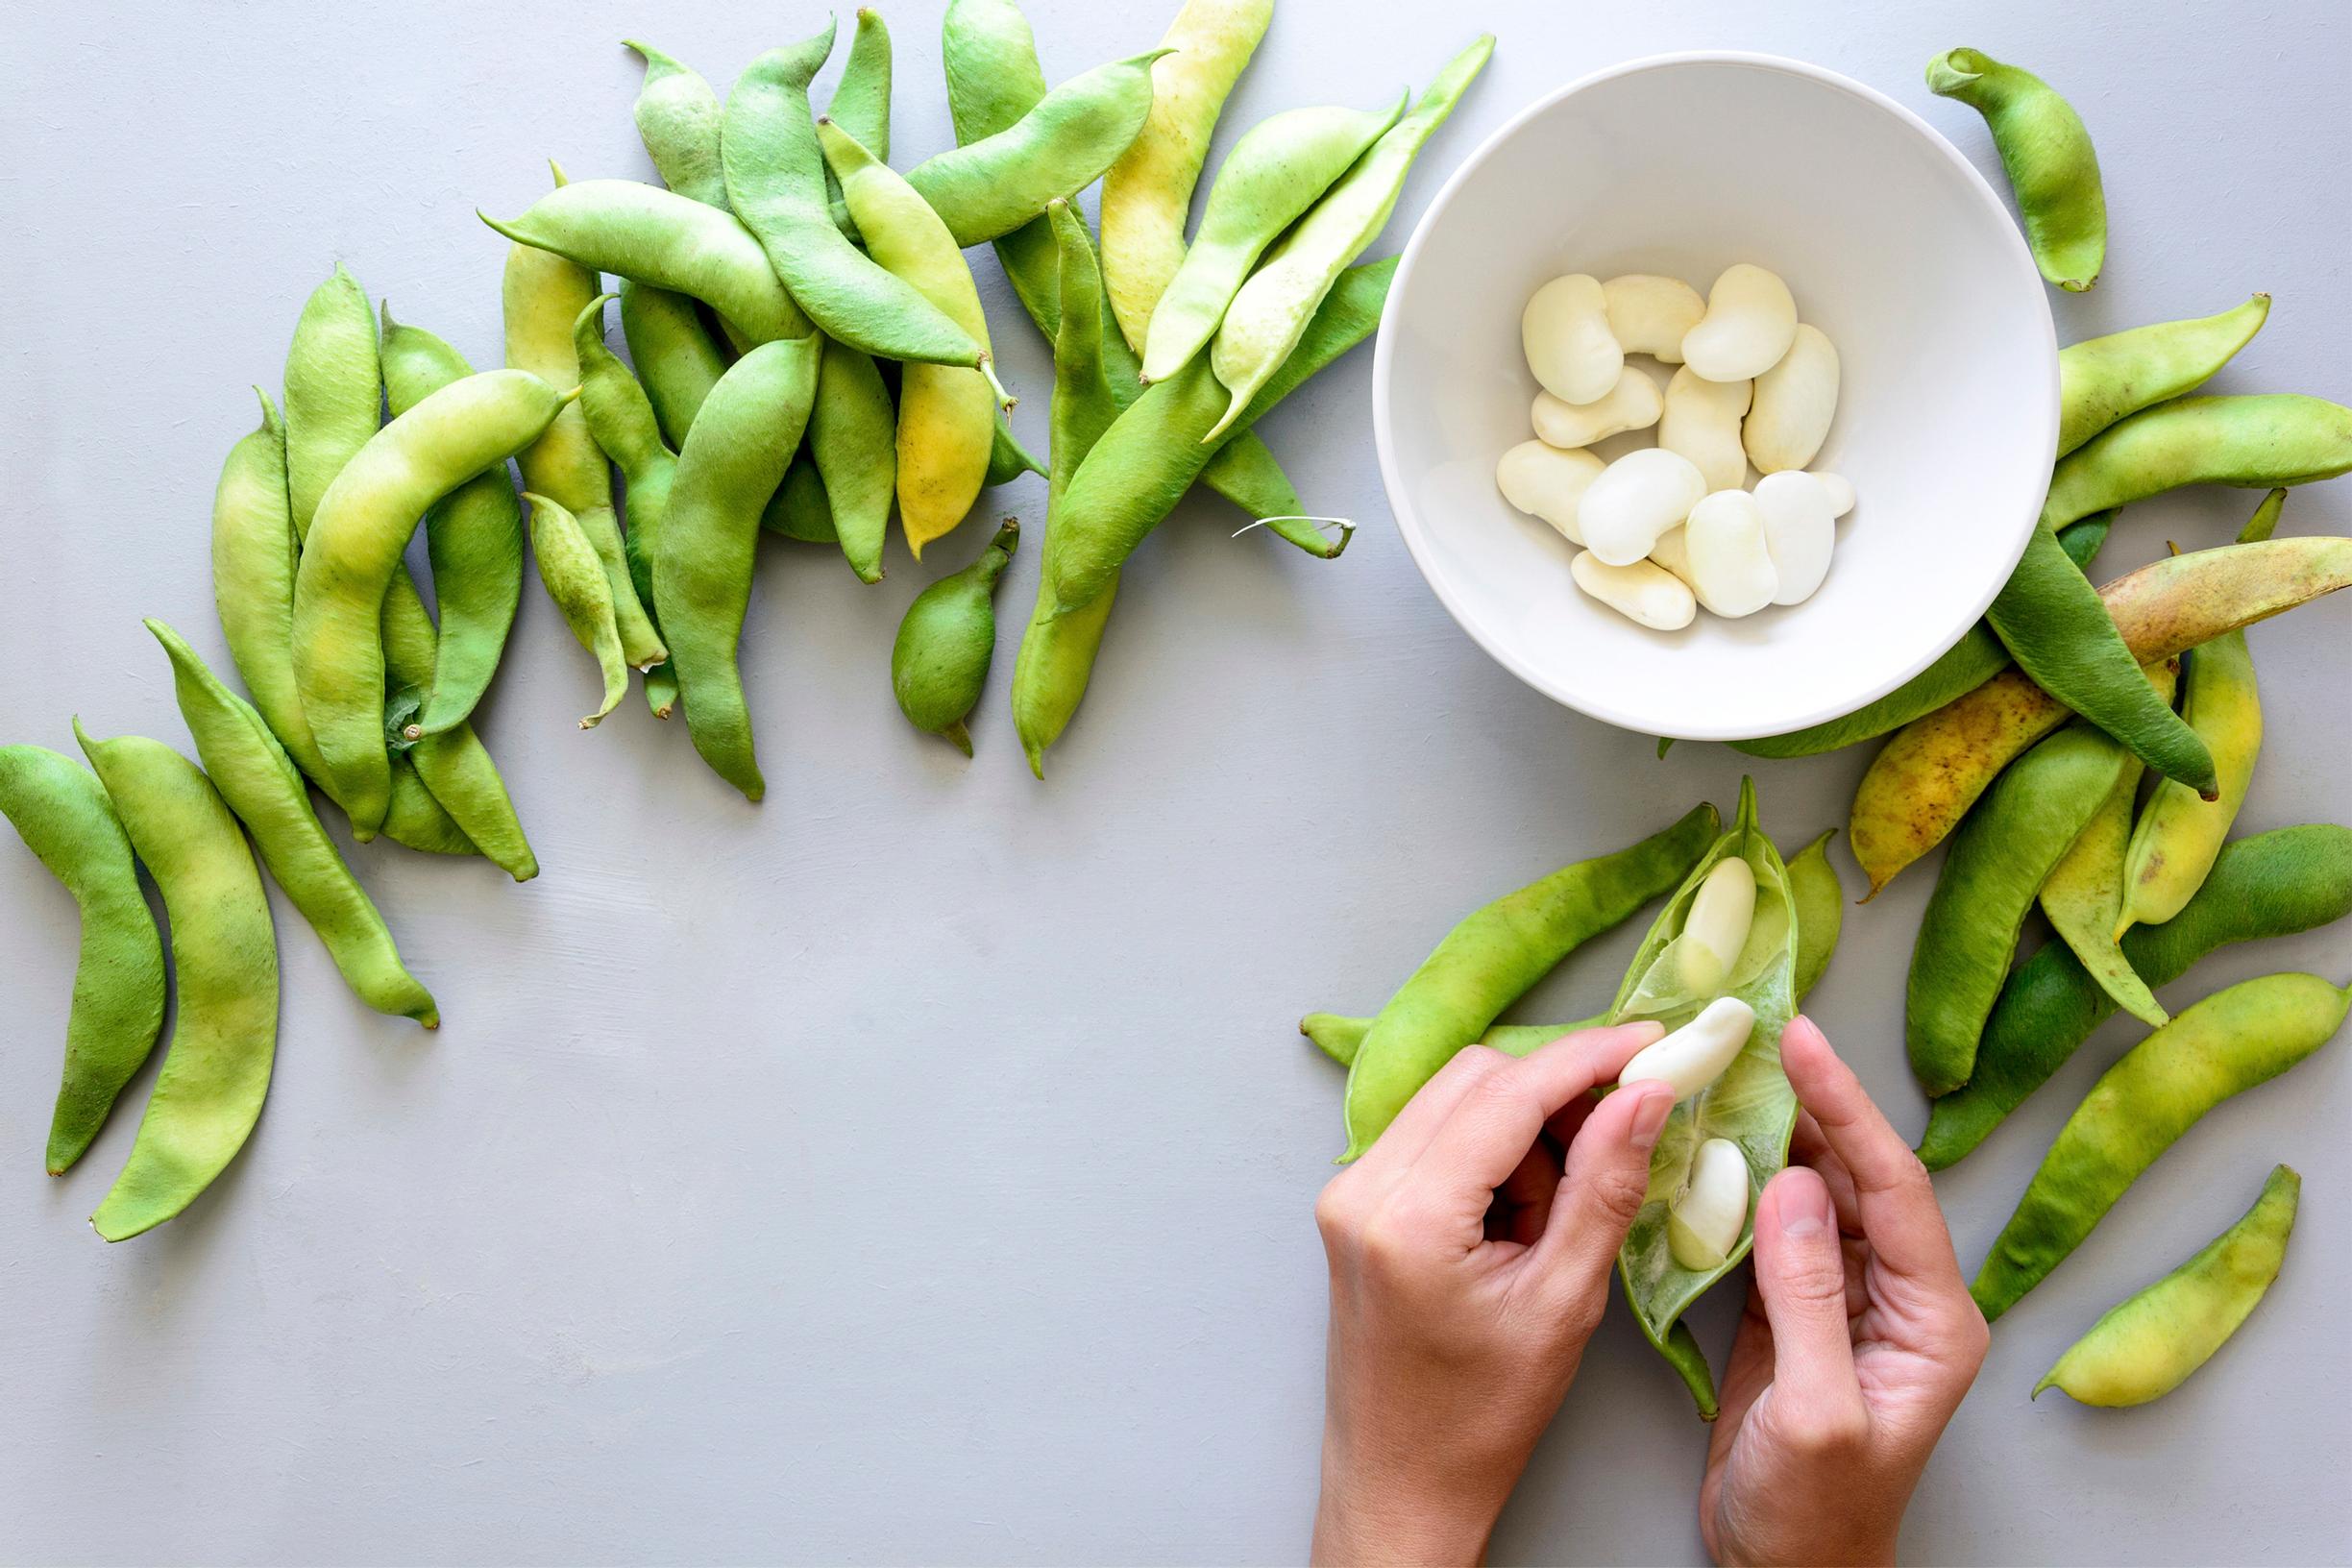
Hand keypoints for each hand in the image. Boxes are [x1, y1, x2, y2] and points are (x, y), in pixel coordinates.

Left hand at [1311, 1024, 1679, 1566]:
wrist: (1401, 1481)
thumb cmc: (1480, 1417)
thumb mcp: (1564, 1303)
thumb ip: (1603, 1187)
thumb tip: (1643, 1096)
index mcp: (1409, 1218)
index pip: (1507, 1093)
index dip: (1587, 1058)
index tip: (1652, 1043)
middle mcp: (1361, 1189)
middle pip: (1475, 1078)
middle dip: (1556, 1093)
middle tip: (1619, 1135)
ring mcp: (1349, 1191)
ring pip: (1455, 1099)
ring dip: (1523, 1129)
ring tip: (1552, 1217)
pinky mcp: (1355, 1201)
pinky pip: (1434, 1134)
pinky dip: (1490, 1152)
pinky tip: (1519, 1215)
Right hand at [1699, 1017, 1989, 1565]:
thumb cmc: (1815, 1515)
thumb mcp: (1814, 1411)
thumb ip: (1807, 1297)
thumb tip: (1791, 1183)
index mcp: (1931, 1319)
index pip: (1895, 1187)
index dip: (1849, 1108)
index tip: (1803, 1042)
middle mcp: (1899, 1297)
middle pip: (1858, 1174)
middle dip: (1811, 1101)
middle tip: (1755, 1033)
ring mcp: (1846, 1299)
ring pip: (1815, 1190)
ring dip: (1772, 1130)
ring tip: (1726, 1069)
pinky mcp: (1795, 1309)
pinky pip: (1774, 1224)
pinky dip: (1740, 1180)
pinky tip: (1707, 1144)